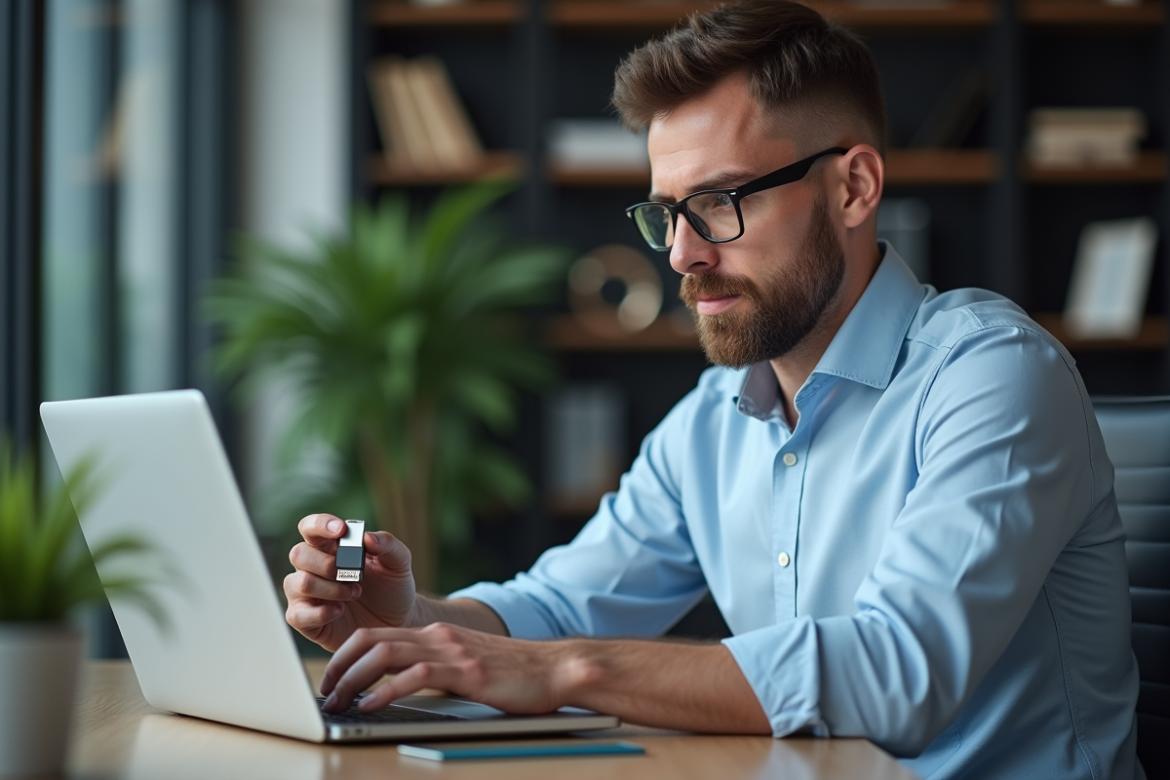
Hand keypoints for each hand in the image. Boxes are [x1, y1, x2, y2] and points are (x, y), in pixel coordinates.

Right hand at [284, 513, 417, 651]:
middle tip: (354, 575)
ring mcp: (306, 594)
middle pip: (298, 553)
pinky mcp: (305, 620)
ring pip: (298, 583)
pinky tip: (340, 611)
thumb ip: (388, 544)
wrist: (396, 623)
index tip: (340, 531)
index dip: (319, 525)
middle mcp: (313, 568)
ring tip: (355, 593)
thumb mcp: (399, 563)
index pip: (310, 527)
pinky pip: (297, 615)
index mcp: (331, 547)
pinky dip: (320, 612)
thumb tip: (367, 537)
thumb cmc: (392, 588)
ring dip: (330, 589)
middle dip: (326, 564)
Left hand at [318, 623, 580, 714]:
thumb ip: (437, 671)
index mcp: (437, 635)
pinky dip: (384, 692)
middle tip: (324, 694)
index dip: (345, 655)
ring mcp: (451, 651)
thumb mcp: (467, 667)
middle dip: (339, 667)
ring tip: (337, 703)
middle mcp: (439, 637)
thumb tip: (400, 691)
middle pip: (371, 640)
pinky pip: (414, 676)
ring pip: (385, 654)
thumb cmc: (515, 675)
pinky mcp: (465, 671)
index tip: (330, 681)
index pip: (376, 635)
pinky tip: (370, 706)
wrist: (556, 669)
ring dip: (353, 679)